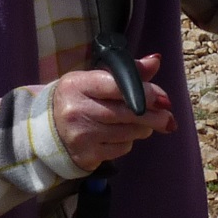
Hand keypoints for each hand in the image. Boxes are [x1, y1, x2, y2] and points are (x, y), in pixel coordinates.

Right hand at [51, 53, 175, 170]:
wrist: (48, 128)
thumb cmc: (80, 98)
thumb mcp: (96, 79)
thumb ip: (127, 71)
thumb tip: (156, 61)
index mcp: (78, 84)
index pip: (117, 86)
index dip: (145, 93)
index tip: (164, 99)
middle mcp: (76, 109)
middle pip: (127, 113)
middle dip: (153, 115)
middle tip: (169, 118)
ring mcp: (80, 135)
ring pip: (128, 132)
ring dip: (143, 128)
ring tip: (143, 123)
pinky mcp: (85, 155)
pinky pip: (120, 149)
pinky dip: (128, 142)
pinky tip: (122, 135)